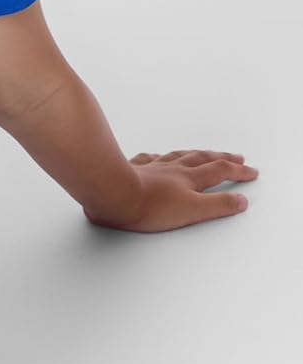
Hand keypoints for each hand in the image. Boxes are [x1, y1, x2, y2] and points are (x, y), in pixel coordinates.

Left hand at [84, 150, 258, 231]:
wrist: (113, 195)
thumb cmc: (148, 207)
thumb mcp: (193, 210)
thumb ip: (218, 205)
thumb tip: (240, 201)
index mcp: (189, 179)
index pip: (220, 172)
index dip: (238, 172)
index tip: (251, 171)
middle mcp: (172, 170)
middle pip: (202, 159)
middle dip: (221, 158)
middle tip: (235, 157)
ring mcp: (152, 168)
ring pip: (178, 156)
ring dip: (194, 154)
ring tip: (202, 152)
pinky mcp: (132, 170)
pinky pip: (148, 159)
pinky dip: (157, 157)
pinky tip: (156, 156)